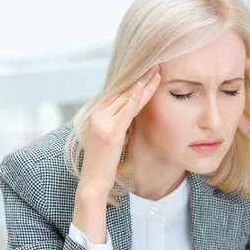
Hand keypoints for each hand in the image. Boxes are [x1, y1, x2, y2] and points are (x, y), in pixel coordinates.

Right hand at [78, 65, 160, 199]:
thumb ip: (118, 127)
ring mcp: (101, 122)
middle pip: (122, 91)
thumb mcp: (111, 142)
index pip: (117, 94)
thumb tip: (131, 117)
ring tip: (157, 71)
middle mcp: (96, 115)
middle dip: (140, 78)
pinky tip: (147, 85)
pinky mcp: (110, 131)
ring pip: (126, 97)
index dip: (133, 83)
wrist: (93, 183)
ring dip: (143, 83)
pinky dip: (138, 96)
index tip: (146, 73)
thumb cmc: (103, 167)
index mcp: (95, 116)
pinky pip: (127, 109)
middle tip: (155, 65)